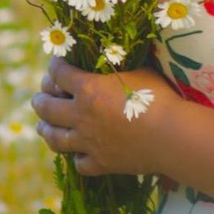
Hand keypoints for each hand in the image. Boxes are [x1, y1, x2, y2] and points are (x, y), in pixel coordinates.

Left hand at [31, 57, 164, 176]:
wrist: (174, 136)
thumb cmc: (159, 97)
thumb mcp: (139, 70)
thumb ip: (119, 63)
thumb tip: (116, 49)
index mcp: (88, 89)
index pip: (58, 74)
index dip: (54, 67)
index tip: (56, 66)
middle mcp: (81, 116)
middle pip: (46, 108)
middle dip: (39, 100)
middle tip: (39, 98)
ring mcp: (89, 142)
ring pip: (55, 139)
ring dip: (46, 130)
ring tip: (42, 126)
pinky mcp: (101, 163)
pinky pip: (80, 164)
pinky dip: (76, 158)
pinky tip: (78, 153)